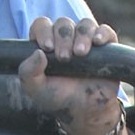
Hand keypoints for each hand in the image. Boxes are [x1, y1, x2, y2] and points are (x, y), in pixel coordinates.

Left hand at [18, 16, 120, 134]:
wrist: (84, 111)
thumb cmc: (57, 97)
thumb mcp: (35, 88)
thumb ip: (28, 72)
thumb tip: (38, 53)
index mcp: (46, 43)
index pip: (42, 25)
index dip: (43, 31)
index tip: (47, 47)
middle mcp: (65, 39)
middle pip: (63, 23)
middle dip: (63, 37)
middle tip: (64, 58)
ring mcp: (86, 42)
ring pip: (85, 24)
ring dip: (82, 35)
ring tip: (80, 54)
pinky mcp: (106, 49)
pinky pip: (106, 31)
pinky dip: (102, 33)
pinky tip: (98, 43)